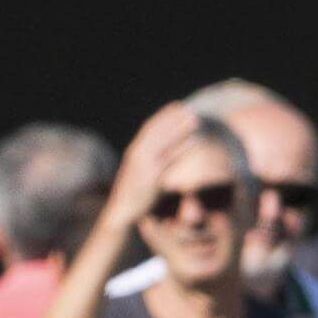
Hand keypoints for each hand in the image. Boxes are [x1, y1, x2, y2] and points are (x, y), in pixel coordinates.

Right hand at [104, 101, 200, 227]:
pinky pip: (170, 159)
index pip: (149, 127)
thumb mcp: (139, 172)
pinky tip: (194, 142)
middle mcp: (137, 155)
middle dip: (173, 119)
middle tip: (189, 108)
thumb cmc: (133, 192)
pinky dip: (182, 149)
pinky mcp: (152, 178)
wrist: (122, 211)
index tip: (176, 105)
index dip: (163, 115)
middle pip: (158, 131)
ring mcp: (144, 166)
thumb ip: (151, 160)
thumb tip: (164, 151)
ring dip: (180, 129)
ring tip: (195, 120)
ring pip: (165, 142)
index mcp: (133, 151)